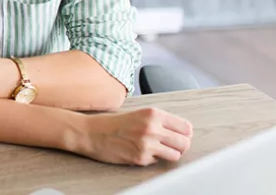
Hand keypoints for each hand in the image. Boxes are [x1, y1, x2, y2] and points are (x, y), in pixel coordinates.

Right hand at [77, 108, 193, 165]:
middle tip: (170, 145)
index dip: (184, 134)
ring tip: (158, 150)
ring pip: (176, 155)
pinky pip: (157, 162)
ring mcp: (147, 144)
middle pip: (184, 142)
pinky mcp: (140, 158)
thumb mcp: (138, 114)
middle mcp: (152, 128)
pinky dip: (152, 159)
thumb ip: (159, 121)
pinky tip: (141, 152)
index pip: (186, 127)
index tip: (179, 136)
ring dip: (169, 154)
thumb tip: (180, 133)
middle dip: (179, 146)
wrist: (90, 133)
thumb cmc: (112, 123)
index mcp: (153, 114)